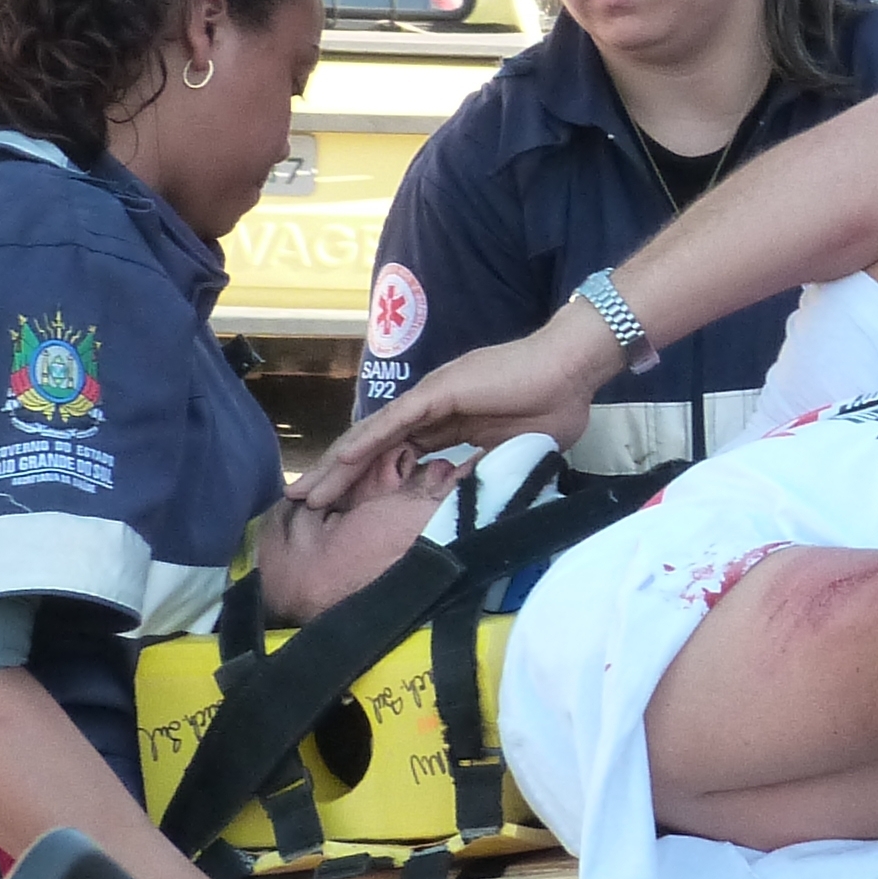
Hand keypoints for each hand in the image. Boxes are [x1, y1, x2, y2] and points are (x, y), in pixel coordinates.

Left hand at [301, 300, 618, 510]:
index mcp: (450, 423)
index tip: (345, 509)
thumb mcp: (514, 452)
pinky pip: (394, 422)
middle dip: (339, 477)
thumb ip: (488, 468)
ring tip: (306, 492)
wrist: (573, 369)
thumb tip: (471, 496)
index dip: (369, 481)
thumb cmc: (556, 405)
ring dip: (338, 465)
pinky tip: (340, 462)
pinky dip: (365, 442)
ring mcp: (432, 397)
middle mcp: (431, 408)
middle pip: (375, 447)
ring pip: (374, 436)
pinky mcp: (438, 392)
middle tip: (304, 504)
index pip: (398, 456)